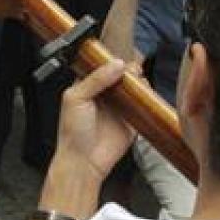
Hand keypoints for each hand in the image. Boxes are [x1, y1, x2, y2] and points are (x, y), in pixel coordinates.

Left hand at [53, 58, 135, 181]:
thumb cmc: (72, 133)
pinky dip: (147, 99)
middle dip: (128, 70)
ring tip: (137, 82)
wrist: (84, 162)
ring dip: (138, 82)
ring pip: (134, 88)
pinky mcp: (131, 121)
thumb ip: (96, 79)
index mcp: (87, 86)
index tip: (119, 58)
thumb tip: (116, 64)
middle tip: (130, 71)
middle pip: (122, 75)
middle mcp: (104, 95)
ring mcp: (119, 107)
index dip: (111, 60)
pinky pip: (143, 106)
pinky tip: (144, 95)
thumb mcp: (76, 98)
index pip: (102, 66)